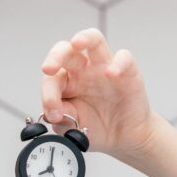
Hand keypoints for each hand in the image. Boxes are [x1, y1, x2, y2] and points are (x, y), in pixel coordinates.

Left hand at [40, 28, 159, 163]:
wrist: (122, 139)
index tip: (54, 114)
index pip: (52, 78)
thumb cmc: (94, 127)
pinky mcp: (128, 72)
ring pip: (94, 41)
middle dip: (55, 56)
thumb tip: (53, 113)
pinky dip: (118, 63)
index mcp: (66, 82)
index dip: (49, 94)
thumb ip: (60, 118)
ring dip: (84, 38)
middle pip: (66, 50)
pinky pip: (124, 58)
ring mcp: (104, 68)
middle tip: (48, 69)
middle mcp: (83, 70)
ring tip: (76, 42)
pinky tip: (111, 74)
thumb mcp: (71, 127)